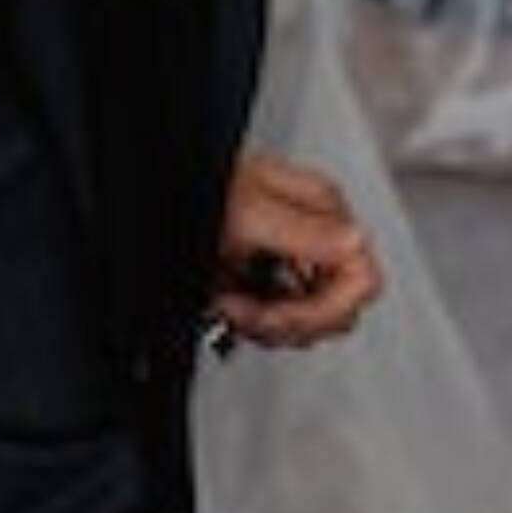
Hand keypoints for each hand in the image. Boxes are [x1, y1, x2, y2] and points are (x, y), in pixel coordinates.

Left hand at [207, 152, 377, 349]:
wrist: (151, 197)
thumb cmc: (195, 187)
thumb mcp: (245, 213)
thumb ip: (303, 230)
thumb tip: (354, 243)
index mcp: (321, 208)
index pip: (361, 277)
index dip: (325, 309)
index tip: (280, 316)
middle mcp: (312, 232)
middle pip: (339, 308)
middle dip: (292, 322)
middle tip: (247, 312)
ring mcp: (289, 256)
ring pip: (310, 321)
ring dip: (265, 325)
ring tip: (228, 305)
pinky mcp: (263, 276)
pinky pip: (278, 319)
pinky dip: (250, 321)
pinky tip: (224, 304)